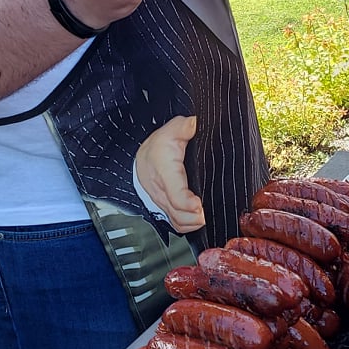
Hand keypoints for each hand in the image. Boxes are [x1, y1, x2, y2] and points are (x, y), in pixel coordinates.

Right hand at [136, 116, 204, 231]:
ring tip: (203, 218)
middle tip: (205, 215)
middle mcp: (161, 190)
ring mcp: (161, 201)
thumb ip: (182, 127)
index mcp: (164, 172)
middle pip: (176, 212)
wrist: (143, 155)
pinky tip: (196, 221)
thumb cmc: (158, 145)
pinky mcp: (163, 207)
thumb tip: (192, 123)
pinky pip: (173, 222)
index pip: (174, 194)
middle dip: (192, 218)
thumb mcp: (170, 130)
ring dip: (190, 224)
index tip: (198, 205)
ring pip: (175, 220)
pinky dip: (185, 225)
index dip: (186, 203)